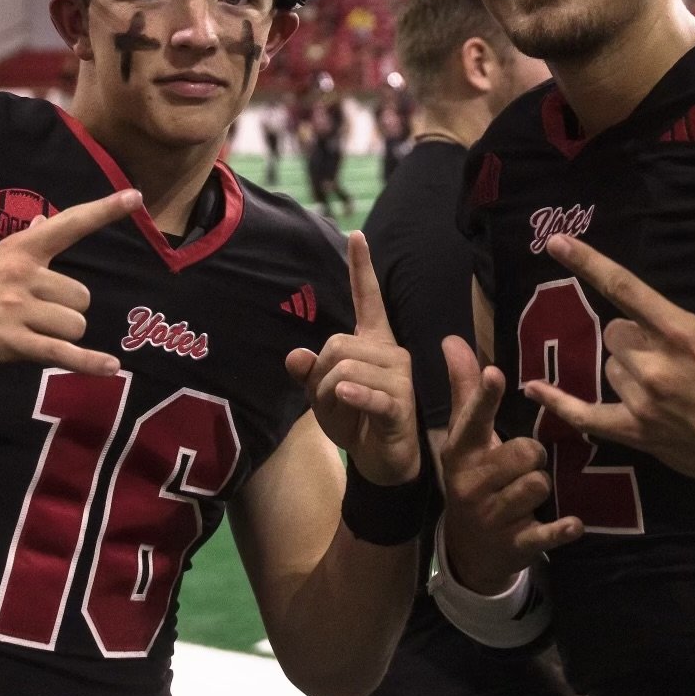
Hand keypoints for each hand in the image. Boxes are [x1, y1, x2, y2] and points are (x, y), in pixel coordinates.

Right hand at [0, 190, 143, 388]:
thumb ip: (22, 247)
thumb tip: (43, 224)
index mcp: (18, 250)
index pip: (69, 223)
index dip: (104, 209)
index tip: (135, 198)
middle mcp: (21, 274)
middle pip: (81, 296)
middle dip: (67, 312)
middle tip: (36, 319)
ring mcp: (15, 308)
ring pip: (74, 324)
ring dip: (63, 337)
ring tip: (30, 337)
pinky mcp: (9, 342)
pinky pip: (61, 352)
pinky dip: (89, 363)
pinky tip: (110, 367)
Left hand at [285, 233, 419, 486]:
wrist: (383, 461)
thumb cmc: (355, 420)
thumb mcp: (323, 395)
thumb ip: (309, 372)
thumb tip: (294, 355)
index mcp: (374, 342)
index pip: (367, 299)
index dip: (361, 268)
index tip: (356, 234)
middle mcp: (390, 353)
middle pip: (336, 344)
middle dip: (318, 375)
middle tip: (329, 401)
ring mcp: (399, 378)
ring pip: (344, 370)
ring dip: (327, 397)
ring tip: (341, 413)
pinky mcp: (400, 404)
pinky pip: (368, 393)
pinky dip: (351, 397)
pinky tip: (344, 397)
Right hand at [438, 336, 582, 593]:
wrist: (468, 550)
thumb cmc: (473, 477)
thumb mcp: (465, 438)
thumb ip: (465, 390)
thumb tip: (452, 339)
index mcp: (460, 452)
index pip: (473, 419)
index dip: (486, 397)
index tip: (496, 373)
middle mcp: (471, 483)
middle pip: (524, 452)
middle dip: (533, 455)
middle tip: (525, 463)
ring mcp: (492, 516)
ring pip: (538, 483)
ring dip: (542, 486)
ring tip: (529, 493)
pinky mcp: (515, 545)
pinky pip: (547, 530)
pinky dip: (562, 528)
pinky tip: (571, 524)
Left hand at [534, 210, 694, 486]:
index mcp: (681, 333)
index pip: (624, 288)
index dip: (588, 262)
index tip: (556, 242)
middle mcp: (656, 366)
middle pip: (615, 331)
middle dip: (637, 334)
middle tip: (676, 350)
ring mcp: (645, 403)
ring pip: (610, 367)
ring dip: (630, 368)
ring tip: (673, 381)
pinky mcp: (640, 434)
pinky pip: (588, 417)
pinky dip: (560, 404)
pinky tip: (533, 388)